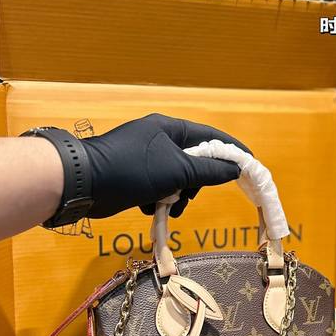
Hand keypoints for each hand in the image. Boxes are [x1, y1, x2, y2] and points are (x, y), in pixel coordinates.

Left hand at [83, 114, 251, 218]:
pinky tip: (148, 207)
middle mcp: (159, 139)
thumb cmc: (132, 169)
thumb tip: (235, 169)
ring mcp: (145, 157)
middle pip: (194, 161)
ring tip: (166, 206)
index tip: (250, 165)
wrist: (85, 183)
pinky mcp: (133, 175)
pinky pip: (158, 188)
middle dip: (195, 184)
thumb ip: (209, 171)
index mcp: (171, 128)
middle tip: (189, 196)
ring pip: (176, 179)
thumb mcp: (177, 171)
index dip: (232, 151)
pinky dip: (157, 200)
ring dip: (176, 196)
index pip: (211, 136)